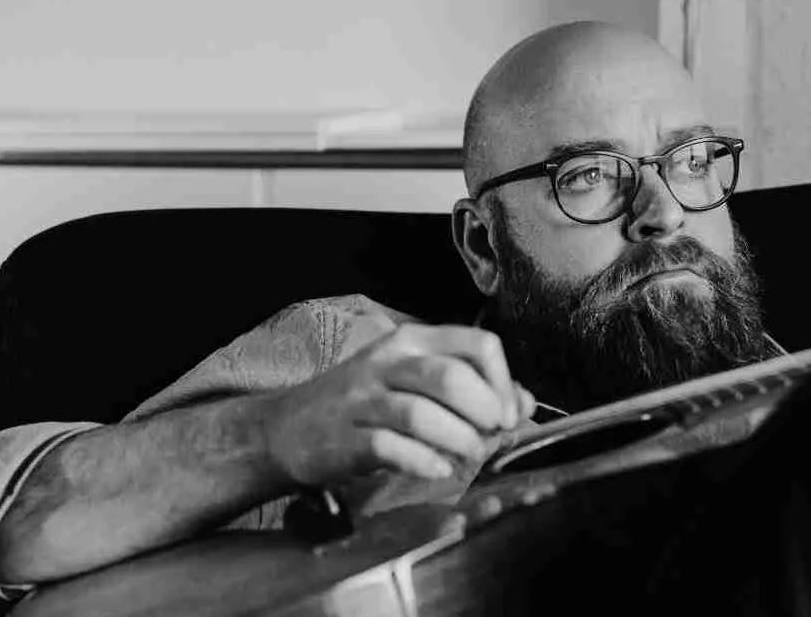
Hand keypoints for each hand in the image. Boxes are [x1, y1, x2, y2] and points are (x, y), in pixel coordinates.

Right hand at [262, 324, 534, 486]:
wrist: (286, 427)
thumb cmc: (360, 404)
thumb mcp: (412, 381)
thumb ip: (470, 387)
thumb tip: (524, 403)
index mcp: (411, 341)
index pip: (477, 344)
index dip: (504, 381)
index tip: (509, 413)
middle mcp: (386, 362)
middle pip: (451, 377)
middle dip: (485, 410)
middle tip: (492, 434)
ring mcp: (362, 399)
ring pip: (421, 412)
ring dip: (458, 439)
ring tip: (469, 455)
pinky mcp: (344, 436)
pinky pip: (389, 446)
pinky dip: (423, 460)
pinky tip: (438, 468)